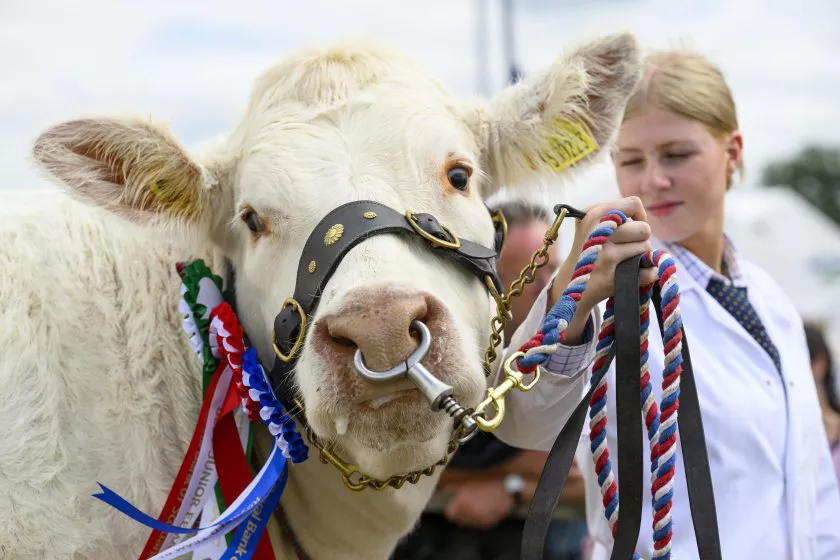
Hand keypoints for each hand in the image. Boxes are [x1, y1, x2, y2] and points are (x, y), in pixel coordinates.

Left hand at [442, 479, 514, 528]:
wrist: (506, 486)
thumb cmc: (485, 481)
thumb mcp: (465, 480)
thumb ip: (451, 486)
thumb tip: (441, 488)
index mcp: (462, 503)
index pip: (450, 514)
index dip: (453, 507)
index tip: (455, 502)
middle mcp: (470, 514)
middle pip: (459, 519)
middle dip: (461, 511)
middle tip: (466, 502)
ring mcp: (480, 520)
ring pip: (469, 522)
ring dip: (470, 516)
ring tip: (476, 504)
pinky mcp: (489, 523)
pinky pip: (480, 523)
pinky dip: (480, 518)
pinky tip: (484, 508)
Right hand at [551, 197, 656, 342]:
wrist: (569, 285)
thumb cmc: (588, 250)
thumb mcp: (590, 224)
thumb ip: (614, 215)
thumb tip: (643, 220)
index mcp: (594, 214)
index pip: (634, 204)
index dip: (639, 217)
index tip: (632, 227)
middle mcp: (598, 232)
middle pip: (644, 229)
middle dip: (640, 240)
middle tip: (626, 247)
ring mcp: (605, 256)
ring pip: (646, 249)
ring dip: (640, 257)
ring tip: (623, 261)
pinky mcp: (611, 278)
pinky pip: (647, 272)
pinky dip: (646, 275)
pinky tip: (632, 275)